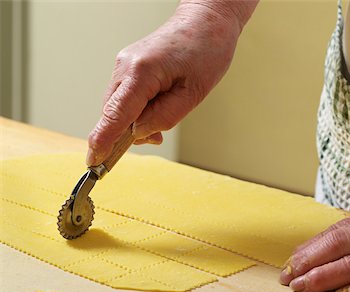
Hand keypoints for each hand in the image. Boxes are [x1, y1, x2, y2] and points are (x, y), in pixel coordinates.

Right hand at [86, 1, 257, 165]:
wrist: (206, 22)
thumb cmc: (205, 52)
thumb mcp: (192, 93)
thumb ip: (164, 117)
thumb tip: (139, 132)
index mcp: (141, 72)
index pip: (114, 114)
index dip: (103, 141)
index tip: (94, 162)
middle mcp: (126, 67)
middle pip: (113, 113)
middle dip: (129, 132)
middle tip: (157, 138)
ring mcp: (125, 65)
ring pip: (119, 106)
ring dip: (136, 120)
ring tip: (168, 109)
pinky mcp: (129, 66)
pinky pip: (126, 97)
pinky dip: (137, 109)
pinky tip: (159, 104)